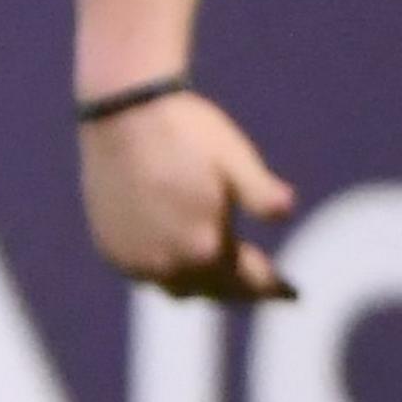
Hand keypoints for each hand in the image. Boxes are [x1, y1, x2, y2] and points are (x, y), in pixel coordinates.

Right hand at [80, 89, 296, 299]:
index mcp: (206, 247)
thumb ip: (261, 193)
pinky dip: (166, 269)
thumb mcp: (234, 157)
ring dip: (202, 283)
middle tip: (258, 281)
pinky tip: (175, 251)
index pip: (250, 283)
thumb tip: (287, 210)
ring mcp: (134, 258)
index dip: (275, 287)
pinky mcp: (110, 246)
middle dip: (240, 288)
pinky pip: (146, 274)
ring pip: (177, 288)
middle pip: (214, 291)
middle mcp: (167, 263)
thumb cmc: (185, 130)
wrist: (119, 110)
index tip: (292, 292)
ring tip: (217, 269)